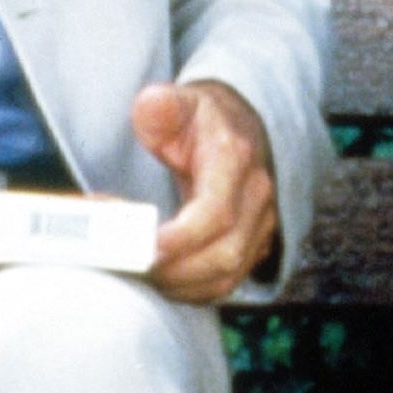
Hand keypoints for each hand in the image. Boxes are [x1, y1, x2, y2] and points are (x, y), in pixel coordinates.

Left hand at [133, 79, 279, 302]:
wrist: (241, 124)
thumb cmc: (202, 119)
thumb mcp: (179, 102)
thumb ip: (160, 107)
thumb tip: (150, 108)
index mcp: (235, 160)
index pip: (216, 213)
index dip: (180, 239)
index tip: (145, 248)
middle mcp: (256, 196)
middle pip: (224, 254)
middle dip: (174, 270)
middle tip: (131, 265)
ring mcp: (261, 224)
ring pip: (228, 274)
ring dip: (182, 286)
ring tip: (142, 275)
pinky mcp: (255, 244)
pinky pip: (229, 281)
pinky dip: (194, 291)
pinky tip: (164, 282)